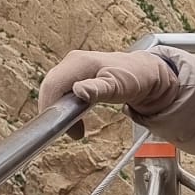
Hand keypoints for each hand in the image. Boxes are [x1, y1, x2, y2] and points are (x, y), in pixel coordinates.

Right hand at [38, 50, 177, 135]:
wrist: (144, 73)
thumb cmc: (135, 78)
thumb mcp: (119, 85)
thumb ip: (99, 89)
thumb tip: (78, 90)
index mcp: (79, 62)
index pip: (52, 85)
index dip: (50, 107)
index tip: (60, 128)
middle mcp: (72, 62)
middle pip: (50, 88)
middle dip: (55, 112)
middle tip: (73, 133)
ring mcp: (72, 67)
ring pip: (54, 91)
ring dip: (59, 111)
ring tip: (76, 129)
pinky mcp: (74, 75)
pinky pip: (61, 92)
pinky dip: (64, 107)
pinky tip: (76, 118)